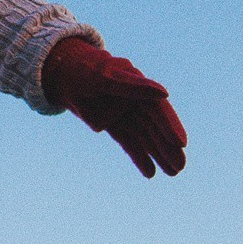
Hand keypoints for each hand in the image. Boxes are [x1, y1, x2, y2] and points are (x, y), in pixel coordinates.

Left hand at [41, 36, 186, 177]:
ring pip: (144, 137)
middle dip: (168, 147)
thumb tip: (164, 93)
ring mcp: (123, 113)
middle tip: (181, 166)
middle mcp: (134, 101)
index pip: (158, 109)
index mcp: (138, 86)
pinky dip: (138, 156)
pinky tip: (150, 173)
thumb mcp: (105, 78)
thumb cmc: (85, 70)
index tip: (181, 144)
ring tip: (174, 173)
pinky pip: (128, 142)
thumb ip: (132, 86)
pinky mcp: (112, 124)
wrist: (61, 72)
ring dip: (158, 154)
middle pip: (155, 127)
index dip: (170, 126)